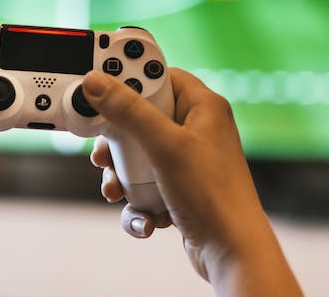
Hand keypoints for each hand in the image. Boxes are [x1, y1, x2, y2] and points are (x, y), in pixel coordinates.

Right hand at [83, 69, 300, 295]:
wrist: (232, 253)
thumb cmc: (212, 195)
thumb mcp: (164, 146)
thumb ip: (129, 112)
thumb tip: (96, 82)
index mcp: (202, 107)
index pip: (160, 76)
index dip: (130, 79)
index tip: (100, 86)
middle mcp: (197, 130)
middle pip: (141, 118)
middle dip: (117, 142)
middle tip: (104, 153)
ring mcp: (188, 161)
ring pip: (138, 156)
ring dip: (122, 177)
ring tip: (116, 191)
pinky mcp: (180, 189)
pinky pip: (146, 186)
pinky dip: (139, 203)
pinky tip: (146, 218)